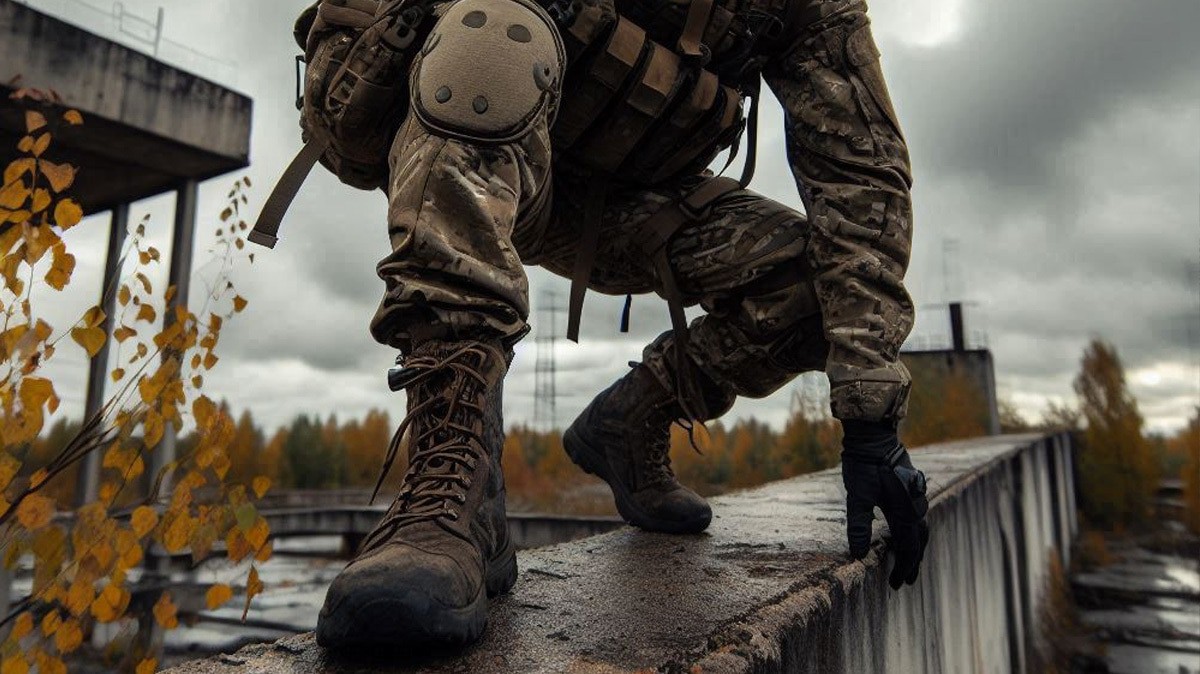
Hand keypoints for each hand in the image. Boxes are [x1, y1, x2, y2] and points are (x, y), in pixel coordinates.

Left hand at [841, 443, 929, 588]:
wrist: (873, 435)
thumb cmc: (864, 464)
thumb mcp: (858, 495)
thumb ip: (858, 525)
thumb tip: (858, 555)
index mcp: (905, 511)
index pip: (909, 547)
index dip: (904, 568)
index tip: (896, 584)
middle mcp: (915, 505)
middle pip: (919, 541)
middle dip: (912, 562)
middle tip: (904, 580)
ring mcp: (915, 496)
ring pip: (920, 528)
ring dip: (914, 547)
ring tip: (907, 562)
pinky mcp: (910, 488)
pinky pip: (917, 516)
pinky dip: (913, 531)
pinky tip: (903, 533)